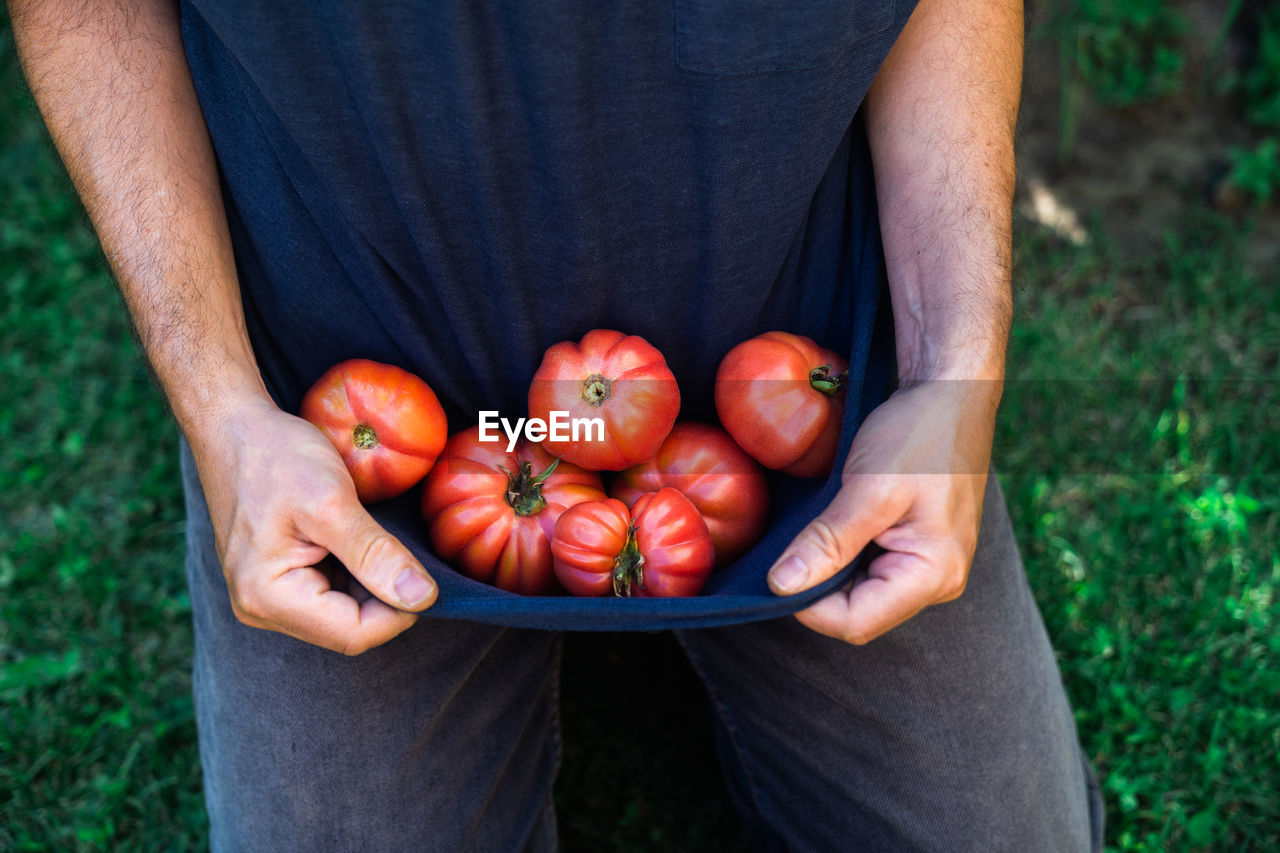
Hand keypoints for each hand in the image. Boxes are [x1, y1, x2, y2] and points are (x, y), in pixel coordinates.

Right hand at [189, 396, 437, 654]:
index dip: (399, 611)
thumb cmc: (277, 458)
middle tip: (398, 547)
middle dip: (383, 596)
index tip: (423, 573)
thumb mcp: (333, 502)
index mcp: (268, 597)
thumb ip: (375, 554)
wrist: (235, 429)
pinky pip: (330, 595)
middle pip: (348, 628)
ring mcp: (266, 598)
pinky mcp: (276, 583)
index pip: (354, 634)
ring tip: (370, 537)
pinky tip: (354, 540)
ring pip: (343, 614)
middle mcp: (261, 609)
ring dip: (370, 583)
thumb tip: (422, 598)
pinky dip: (354, 574)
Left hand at [767, 379, 998, 643]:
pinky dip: (844, 552)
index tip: (778, 568)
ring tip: (816, 525)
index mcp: (933, 575)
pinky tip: (833, 523)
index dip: (808, 604)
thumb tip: (781, 586)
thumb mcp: (868, 488)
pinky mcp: (917, 547)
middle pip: (857, 612)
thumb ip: (828, 542)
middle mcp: (937, 582)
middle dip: (818, 585)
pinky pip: (870, 568)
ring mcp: (929, 567)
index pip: (855, 622)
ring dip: (830, 566)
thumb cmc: (919, 434)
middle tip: (794, 540)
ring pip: (860, 591)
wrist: (951, 392)